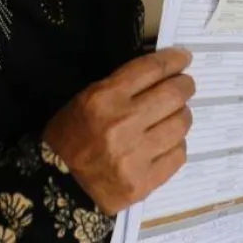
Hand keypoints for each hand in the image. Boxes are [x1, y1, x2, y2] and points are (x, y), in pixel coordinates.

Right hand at [43, 48, 194, 214]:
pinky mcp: (144, 182)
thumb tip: (164, 74)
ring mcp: (135, 156)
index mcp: (104, 98)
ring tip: (174, 116)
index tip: (183, 58)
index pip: (152, 69)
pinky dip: (176, 144)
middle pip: (174, 94)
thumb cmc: (72, 136)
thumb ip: (124, 85)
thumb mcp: (87, 99)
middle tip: (185, 86)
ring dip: (182, 115)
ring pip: (180, 124)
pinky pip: (178, 154)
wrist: (58, 184)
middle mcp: (122, 124)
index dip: (174, 60)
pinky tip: (167, 142)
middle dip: (185, 86)